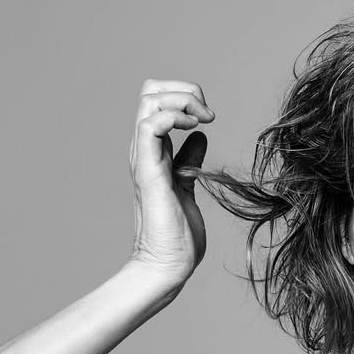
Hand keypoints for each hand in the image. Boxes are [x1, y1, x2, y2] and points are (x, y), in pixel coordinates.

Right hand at [128, 78, 214, 287]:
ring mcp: (144, 158)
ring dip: (182, 100)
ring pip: (149, 100)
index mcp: (154, 150)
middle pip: (150, 91)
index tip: (209, 118)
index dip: (184, 97)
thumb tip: (200, 137)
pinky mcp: (148, 170)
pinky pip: (151, 125)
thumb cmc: (177, 234)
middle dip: (184, 90)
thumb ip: (189, 160)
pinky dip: (175, 116)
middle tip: (208, 113)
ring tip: (203, 119)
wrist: (167, 264)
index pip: (158, 101)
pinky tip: (195, 129)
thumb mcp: (188, 185)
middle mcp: (145, 149)